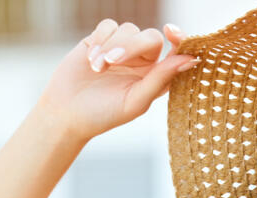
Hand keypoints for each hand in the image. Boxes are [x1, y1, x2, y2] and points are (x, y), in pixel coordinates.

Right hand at [35, 20, 198, 142]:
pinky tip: (91, 59)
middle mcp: (143, 60)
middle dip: (132, 46)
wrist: (66, 113)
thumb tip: (189, 60)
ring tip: (97, 68)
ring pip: (129, 29)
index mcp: (157, 76)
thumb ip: (161, 79)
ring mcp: (121, 49)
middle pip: (151, 37)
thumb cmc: (104, 114)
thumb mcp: (135, 101)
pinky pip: (109, 25)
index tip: (172, 31)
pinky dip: (100, 39)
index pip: (176, 52)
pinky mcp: (100, 40)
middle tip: (112, 62)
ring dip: (111, 47)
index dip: (180, 39)